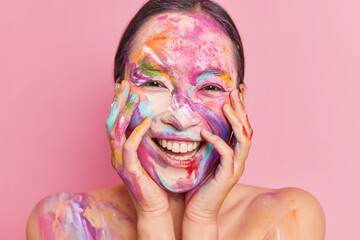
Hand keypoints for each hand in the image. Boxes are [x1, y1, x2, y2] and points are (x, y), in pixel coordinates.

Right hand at [105, 80, 169, 216]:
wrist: (154, 206)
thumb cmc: (153, 181)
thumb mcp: (148, 155)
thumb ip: (145, 140)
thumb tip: (151, 122)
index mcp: (120, 149)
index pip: (115, 121)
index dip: (117, 103)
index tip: (123, 87)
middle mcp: (116, 153)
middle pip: (111, 121)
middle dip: (117, 101)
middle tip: (124, 83)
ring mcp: (119, 161)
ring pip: (115, 131)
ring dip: (124, 112)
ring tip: (133, 96)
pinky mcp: (128, 170)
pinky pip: (129, 147)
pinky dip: (136, 132)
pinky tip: (146, 122)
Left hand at [183, 89, 252, 232]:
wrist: (199, 209)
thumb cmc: (200, 183)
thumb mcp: (206, 157)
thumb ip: (210, 142)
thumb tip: (203, 123)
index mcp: (234, 153)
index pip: (242, 126)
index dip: (241, 108)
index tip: (236, 90)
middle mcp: (239, 158)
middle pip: (247, 129)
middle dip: (241, 109)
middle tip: (234, 90)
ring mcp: (236, 167)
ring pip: (244, 140)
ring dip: (236, 121)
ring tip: (226, 105)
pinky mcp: (227, 176)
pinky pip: (226, 155)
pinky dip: (217, 141)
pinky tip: (205, 132)